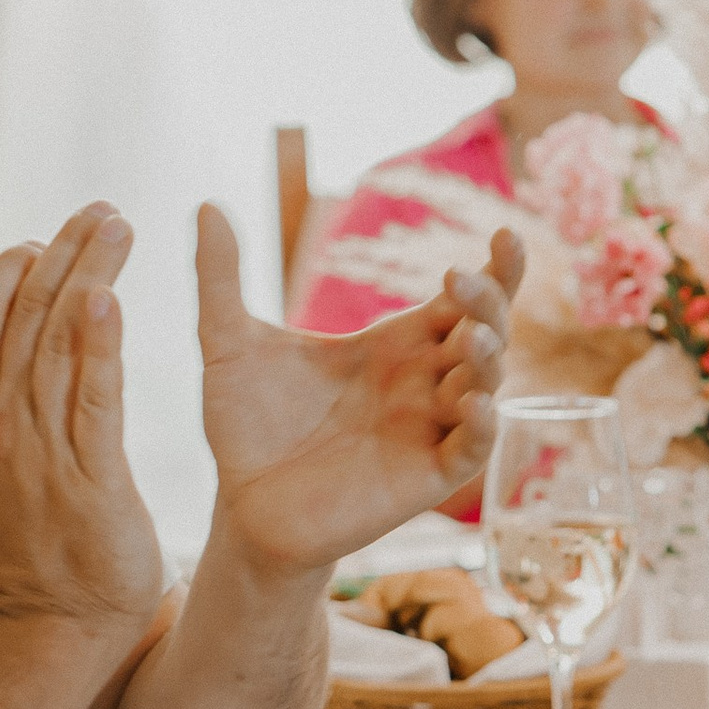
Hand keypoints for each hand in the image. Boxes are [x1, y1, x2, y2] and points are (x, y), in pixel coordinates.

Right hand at [0, 204, 165, 640]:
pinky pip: (92, 398)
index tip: (47, 241)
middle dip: (61, 252)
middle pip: (23, 315)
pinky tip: (107, 299)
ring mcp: (40, 450)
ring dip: (87, 273)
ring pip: (59, 341)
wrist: (55, 623)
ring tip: (114, 227)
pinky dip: (97, 345)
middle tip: (100, 210)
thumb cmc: (20, 549)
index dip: (9, 271)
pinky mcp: (90, 474)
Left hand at [193, 205, 521, 572]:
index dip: (492, 269)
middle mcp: (422, 383)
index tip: (503, 232)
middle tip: (460, 282)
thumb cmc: (245, 426)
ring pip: (486, 386)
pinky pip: (470, 451)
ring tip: (470, 338)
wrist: (239, 503)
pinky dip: (482, 427)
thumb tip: (206, 205)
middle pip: (485, 332)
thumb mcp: (227, 344)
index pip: (460, 300)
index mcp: (392, 345)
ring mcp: (428, 430)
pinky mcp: (424, 478)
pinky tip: (477, 403)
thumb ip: (220, 277)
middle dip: (487, 303)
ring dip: (489, 359)